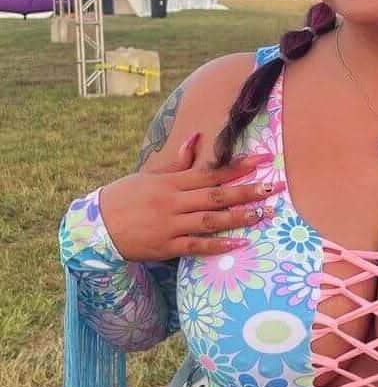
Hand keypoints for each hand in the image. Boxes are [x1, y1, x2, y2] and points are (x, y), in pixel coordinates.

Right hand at [98, 133, 284, 262]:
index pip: (210, 172)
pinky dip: (218, 245)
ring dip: (238, 217)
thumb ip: (177, 163)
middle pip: (216, 195)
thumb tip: (196, 139)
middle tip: (273, 188)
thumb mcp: (150, 176)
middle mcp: (173, 202)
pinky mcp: (166, 247)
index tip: (262, 160)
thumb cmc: (125, 197)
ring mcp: (170, 225)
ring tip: (262, 213)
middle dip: (246, 191)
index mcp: (171, 182)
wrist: (95, 226)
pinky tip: (238, 243)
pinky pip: (196, 246)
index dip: (238, 166)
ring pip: (210, 220)